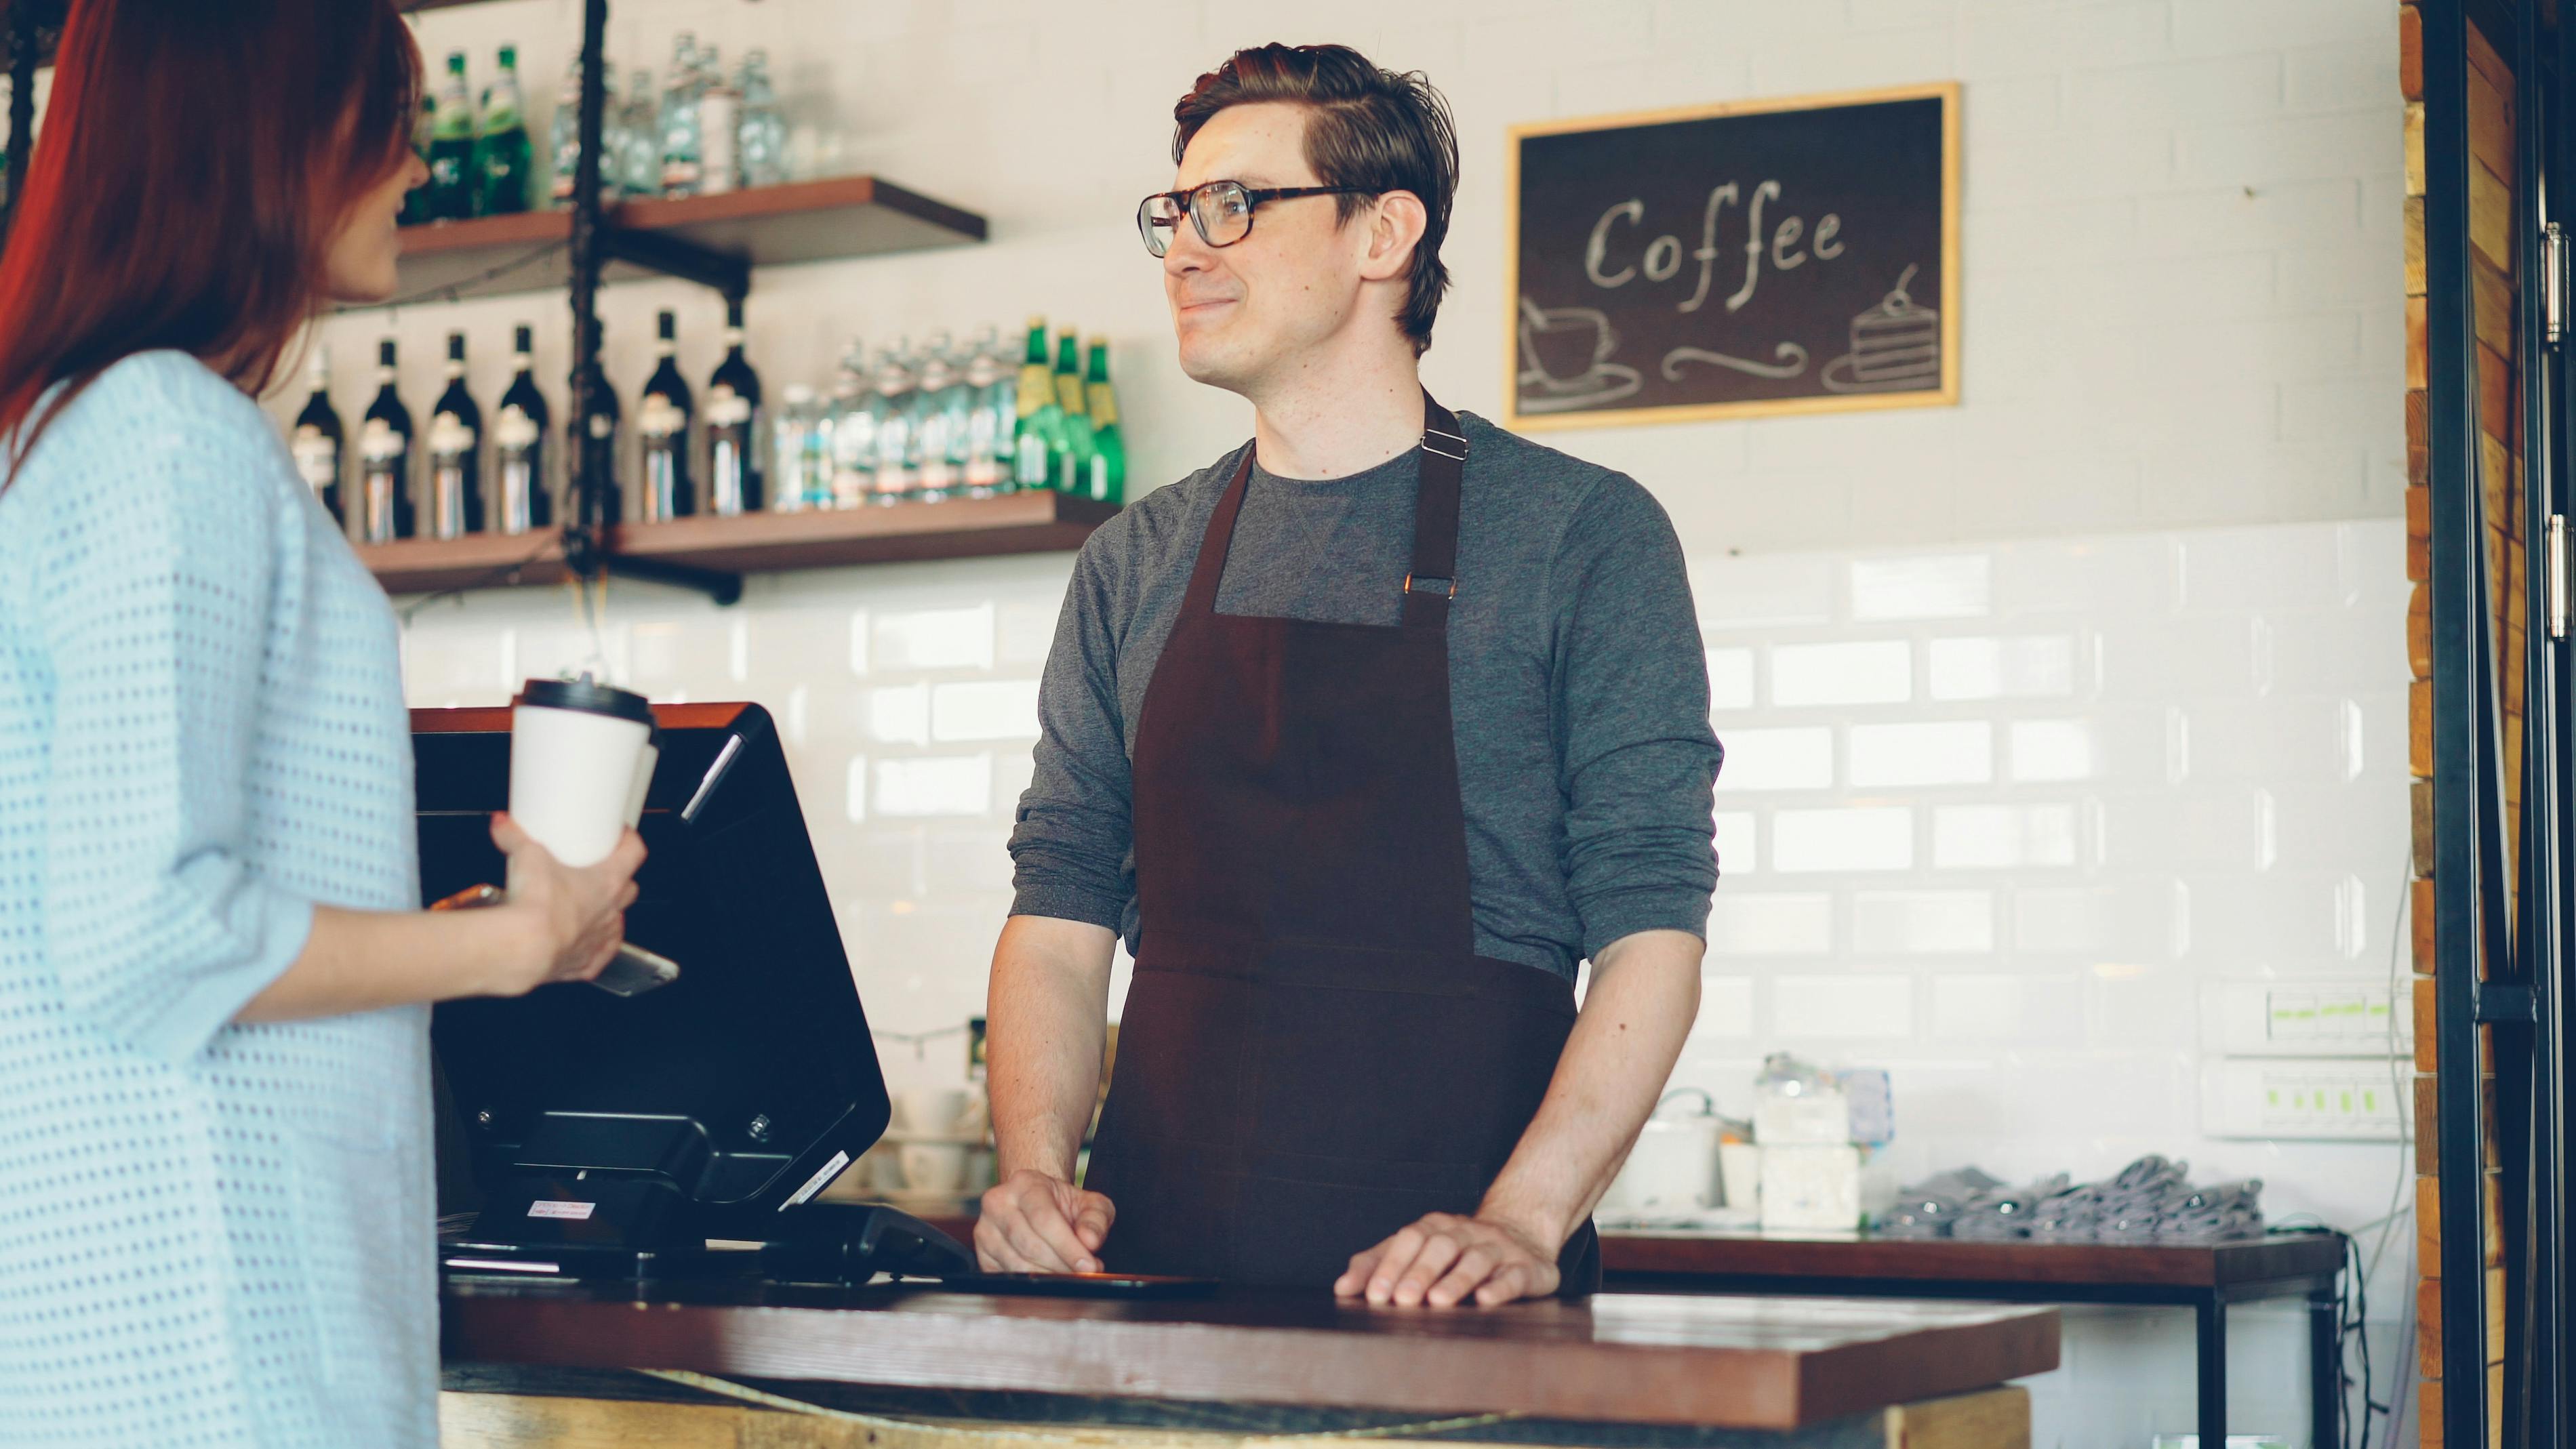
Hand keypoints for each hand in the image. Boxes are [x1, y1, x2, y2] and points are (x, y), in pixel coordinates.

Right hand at [482, 813, 644, 994]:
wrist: (526, 948)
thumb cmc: (537, 905)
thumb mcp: (525, 856)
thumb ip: (514, 836)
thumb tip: (502, 824)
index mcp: (607, 881)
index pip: (634, 852)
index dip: (630, 841)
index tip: (621, 835)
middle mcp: (610, 911)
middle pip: (628, 888)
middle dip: (618, 878)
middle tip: (597, 870)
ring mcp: (600, 938)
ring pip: (616, 923)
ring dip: (606, 914)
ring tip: (584, 906)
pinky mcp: (585, 963)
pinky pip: (597, 956)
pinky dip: (590, 950)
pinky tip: (579, 944)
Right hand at [975, 1168, 1114, 1273]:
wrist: (1037, 1205)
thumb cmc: (1063, 1205)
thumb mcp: (1090, 1203)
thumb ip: (1096, 1219)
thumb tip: (1090, 1241)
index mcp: (1024, 1183)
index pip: (1044, 1218)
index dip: (1068, 1246)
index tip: (1088, 1266)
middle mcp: (997, 1203)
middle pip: (1030, 1244)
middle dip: (1061, 1265)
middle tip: (1083, 1275)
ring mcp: (985, 1229)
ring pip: (1018, 1264)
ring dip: (1048, 1276)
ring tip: (1069, 1275)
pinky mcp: (982, 1254)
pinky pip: (1007, 1277)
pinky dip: (1031, 1284)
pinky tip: (1048, 1278)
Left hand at [1335, 1211, 1560, 1307]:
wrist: (1522, 1234)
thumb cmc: (1456, 1250)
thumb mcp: (1415, 1251)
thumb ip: (1377, 1265)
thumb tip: (1341, 1288)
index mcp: (1435, 1227)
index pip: (1409, 1239)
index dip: (1391, 1265)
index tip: (1374, 1293)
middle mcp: (1466, 1232)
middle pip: (1441, 1246)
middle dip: (1419, 1273)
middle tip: (1402, 1300)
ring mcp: (1498, 1248)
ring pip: (1476, 1259)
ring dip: (1456, 1279)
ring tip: (1438, 1301)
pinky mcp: (1528, 1267)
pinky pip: (1514, 1275)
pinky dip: (1500, 1286)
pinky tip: (1486, 1299)